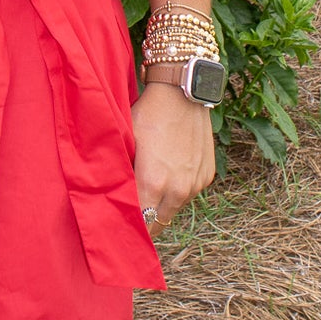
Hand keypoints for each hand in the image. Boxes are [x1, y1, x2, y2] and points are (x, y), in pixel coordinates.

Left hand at [132, 80, 216, 232]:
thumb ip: (123, 174)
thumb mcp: (127, 142)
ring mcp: (195, 184)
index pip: (139, 223)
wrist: (182, 93)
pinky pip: (190, 193)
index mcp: (153, 183)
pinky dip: (179, 189)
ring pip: (175, 208)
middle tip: (133, 217)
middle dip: (145, 223)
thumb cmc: (148, 114)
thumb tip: (113, 195)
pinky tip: (170, 172)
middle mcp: (177, 189)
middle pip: (158, 224)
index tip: (119, 226)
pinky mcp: (207, 175)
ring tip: (151, 190)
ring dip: (163, 205)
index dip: (129, 226)